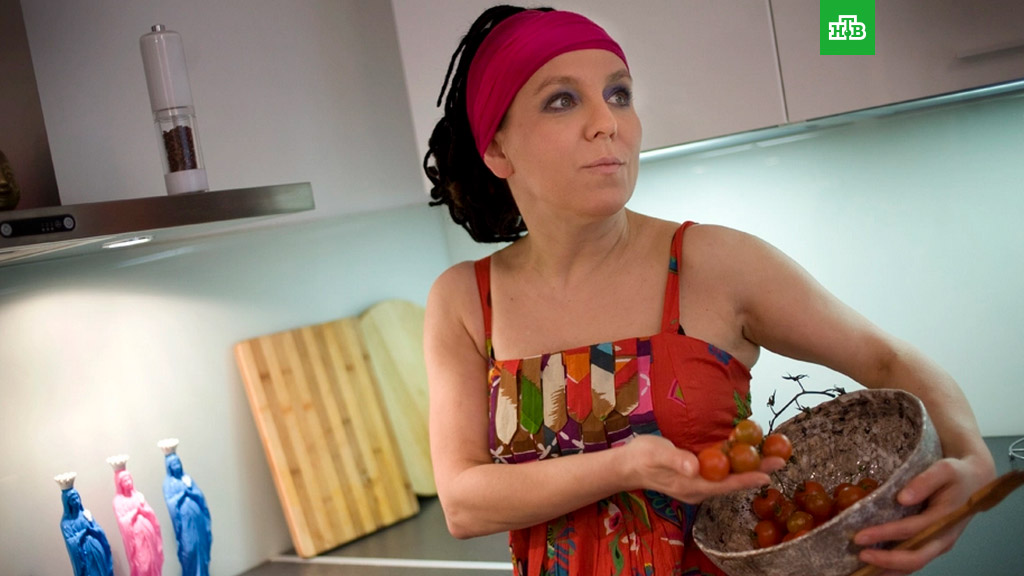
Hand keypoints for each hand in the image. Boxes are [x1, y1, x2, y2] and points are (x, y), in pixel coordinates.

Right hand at [622, 435, 784, 503]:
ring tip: (771, 454)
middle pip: (732, 481)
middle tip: (781, 459)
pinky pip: (721, 472)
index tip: (768, 474)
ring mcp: (699, 483)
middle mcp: (699, 488)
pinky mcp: (697, 475)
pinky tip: (747, 451)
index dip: (747, 478)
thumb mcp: (656, 453)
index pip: (725, 484)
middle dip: (757, 470)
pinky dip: (736, 463)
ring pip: (729, 477)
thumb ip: (675, 459)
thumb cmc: (642, 456)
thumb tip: (694, 466)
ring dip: (750, 466)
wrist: (627, 465)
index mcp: (691, 485)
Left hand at [852, 454, 995, 573]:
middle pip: (915, 559)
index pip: (911, 531)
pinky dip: (895, 566)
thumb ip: (925, 482)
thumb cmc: (957, 474)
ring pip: (914, 565)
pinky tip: (876, 566)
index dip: (884, 535)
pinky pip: (913, 559)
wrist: (975, 481)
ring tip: (863, 568)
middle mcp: (942, 538)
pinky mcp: (933, 545)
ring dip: (889, 569)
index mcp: (945, 520)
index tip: (859, 536)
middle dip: (886, 561)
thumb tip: (902, 498)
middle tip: (860, 555)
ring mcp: (938, 545)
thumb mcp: (944, 469)